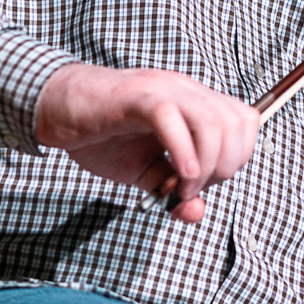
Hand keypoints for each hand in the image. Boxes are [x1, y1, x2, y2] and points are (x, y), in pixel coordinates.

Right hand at [34, 64, 259, 222]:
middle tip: (192, 189)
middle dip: (226, 166)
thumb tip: (196, 212)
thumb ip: (174, 190)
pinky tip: (175, 176)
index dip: (237, 158)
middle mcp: (185, 91)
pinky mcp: (134, 98)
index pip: (245, 122)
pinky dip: (182, 151)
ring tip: (183, 188)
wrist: (57, 110)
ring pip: (212, 120)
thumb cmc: (102, 135)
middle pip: (237, 123)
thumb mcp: (144, 172)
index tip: (204, 183)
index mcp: (194, 103)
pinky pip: (170, 117)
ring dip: (207, 164)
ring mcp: (162, 90)